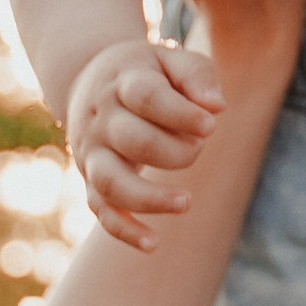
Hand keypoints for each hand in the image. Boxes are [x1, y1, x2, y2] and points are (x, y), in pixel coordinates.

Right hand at [66, 34, 223, 248]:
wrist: (88, 80)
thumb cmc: (147, 74)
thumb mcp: (172, 61)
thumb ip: (197, 76)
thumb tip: (217, 108)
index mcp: (123, 83)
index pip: (148, 98)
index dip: (181, 114)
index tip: (212, 125)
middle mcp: (102, 120)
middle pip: (134, 140)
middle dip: (176, 150)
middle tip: (198, 145)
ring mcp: (92, 153)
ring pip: (110, 182)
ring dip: (149, 197)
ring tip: (187, 202)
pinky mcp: (91, 180)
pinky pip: (101, 210)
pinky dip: (124, 230)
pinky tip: (153, 244)